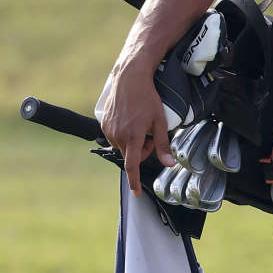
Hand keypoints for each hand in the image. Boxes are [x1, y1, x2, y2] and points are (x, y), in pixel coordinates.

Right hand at [97, 61, 176, 196]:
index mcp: (132, 137)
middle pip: (131, 155)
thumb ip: (163, 144)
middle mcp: (117, 135)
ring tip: (139, 122)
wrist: (129, 78)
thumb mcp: (160, 121)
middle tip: (150, 133)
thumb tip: (169, 164)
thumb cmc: (147, 98)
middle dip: (142, 149)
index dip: (134, 181)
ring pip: (123, 146)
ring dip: (133, 141)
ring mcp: (108, 129)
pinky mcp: (104, 124)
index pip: (133, 165)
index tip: (137, 193)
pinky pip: (115, 137)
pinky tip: (130, 119)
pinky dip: (124, 134)